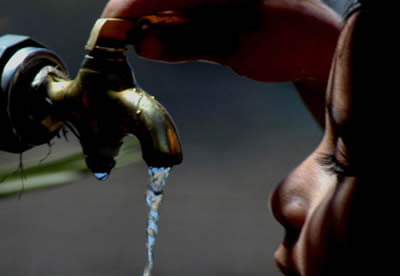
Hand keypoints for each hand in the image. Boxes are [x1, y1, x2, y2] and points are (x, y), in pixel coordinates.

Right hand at [102, 0, 340, 83]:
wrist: (314, 46)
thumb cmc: (286, 41)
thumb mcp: (236, 46)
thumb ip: (187, 44)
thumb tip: (143, 46)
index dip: (129, 7)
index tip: (107, 29)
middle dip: (134, 17)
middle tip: (117, 43)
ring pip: (169, 6)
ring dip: (149, 25)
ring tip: (133, 47)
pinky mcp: (217, 9)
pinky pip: (183, 15)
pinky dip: (167, 30)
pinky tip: (157, 43)